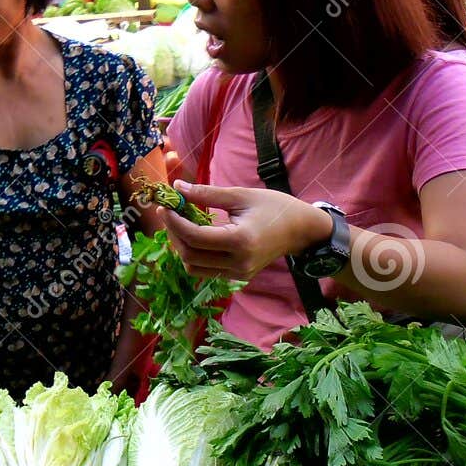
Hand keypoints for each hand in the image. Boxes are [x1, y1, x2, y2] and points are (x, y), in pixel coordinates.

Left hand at [157, 181, 328, 282]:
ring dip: (181, 246)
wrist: (300, 229)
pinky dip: (194, 254)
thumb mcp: (240, 195)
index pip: (195, 237)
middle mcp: (238, 263)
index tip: (166, 206)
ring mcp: (238, 274)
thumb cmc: (274, 206)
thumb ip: (206, 194)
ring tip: (180, 224)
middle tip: (169, 213)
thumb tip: (177, 188)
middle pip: (190, 255)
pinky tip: (194, 235)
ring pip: (194, 267)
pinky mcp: (238, 277)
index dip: (175, 222)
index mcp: (241, 241)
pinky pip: (206, 270)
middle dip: (174, 234)